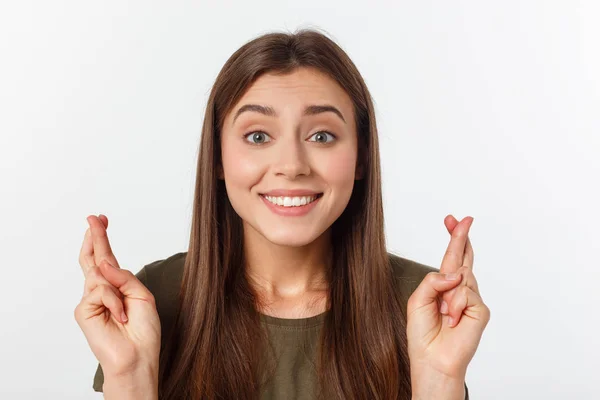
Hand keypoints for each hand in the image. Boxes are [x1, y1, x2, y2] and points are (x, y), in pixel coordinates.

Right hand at [74, 215, 160, 377]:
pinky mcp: (84, 310)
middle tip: (94, 218)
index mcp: (117, 285)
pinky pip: (100, 291)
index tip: (100, 220)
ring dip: (117, 288)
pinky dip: (114, 301)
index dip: (102, 238)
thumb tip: (103, 263)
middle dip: (95, 237)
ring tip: (125, 311)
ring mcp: (90, 300)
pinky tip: (120, 317)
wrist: (138, 355)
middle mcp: (101, 290)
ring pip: (99, 273)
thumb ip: (124, 276)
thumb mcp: (142, 295)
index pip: (106, 258)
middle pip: (93, 258)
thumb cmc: (143, 330)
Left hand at [407, 215, 489, 383]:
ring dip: (447, 294)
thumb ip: (433, 280)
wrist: (432, 360)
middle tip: (462, 219)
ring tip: (444, 314)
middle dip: (461, 237)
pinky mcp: (481, 310)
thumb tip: (456, 273)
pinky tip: (453, 319)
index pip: (451, 258)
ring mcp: (472, 300)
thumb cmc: (423, 334)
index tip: (452, 220)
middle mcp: (460, 290)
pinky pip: (466, 293)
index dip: (453, 238)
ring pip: (461, 276)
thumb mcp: (418, 300)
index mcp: (443, 287)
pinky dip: (455, 304)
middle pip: (463, 258)